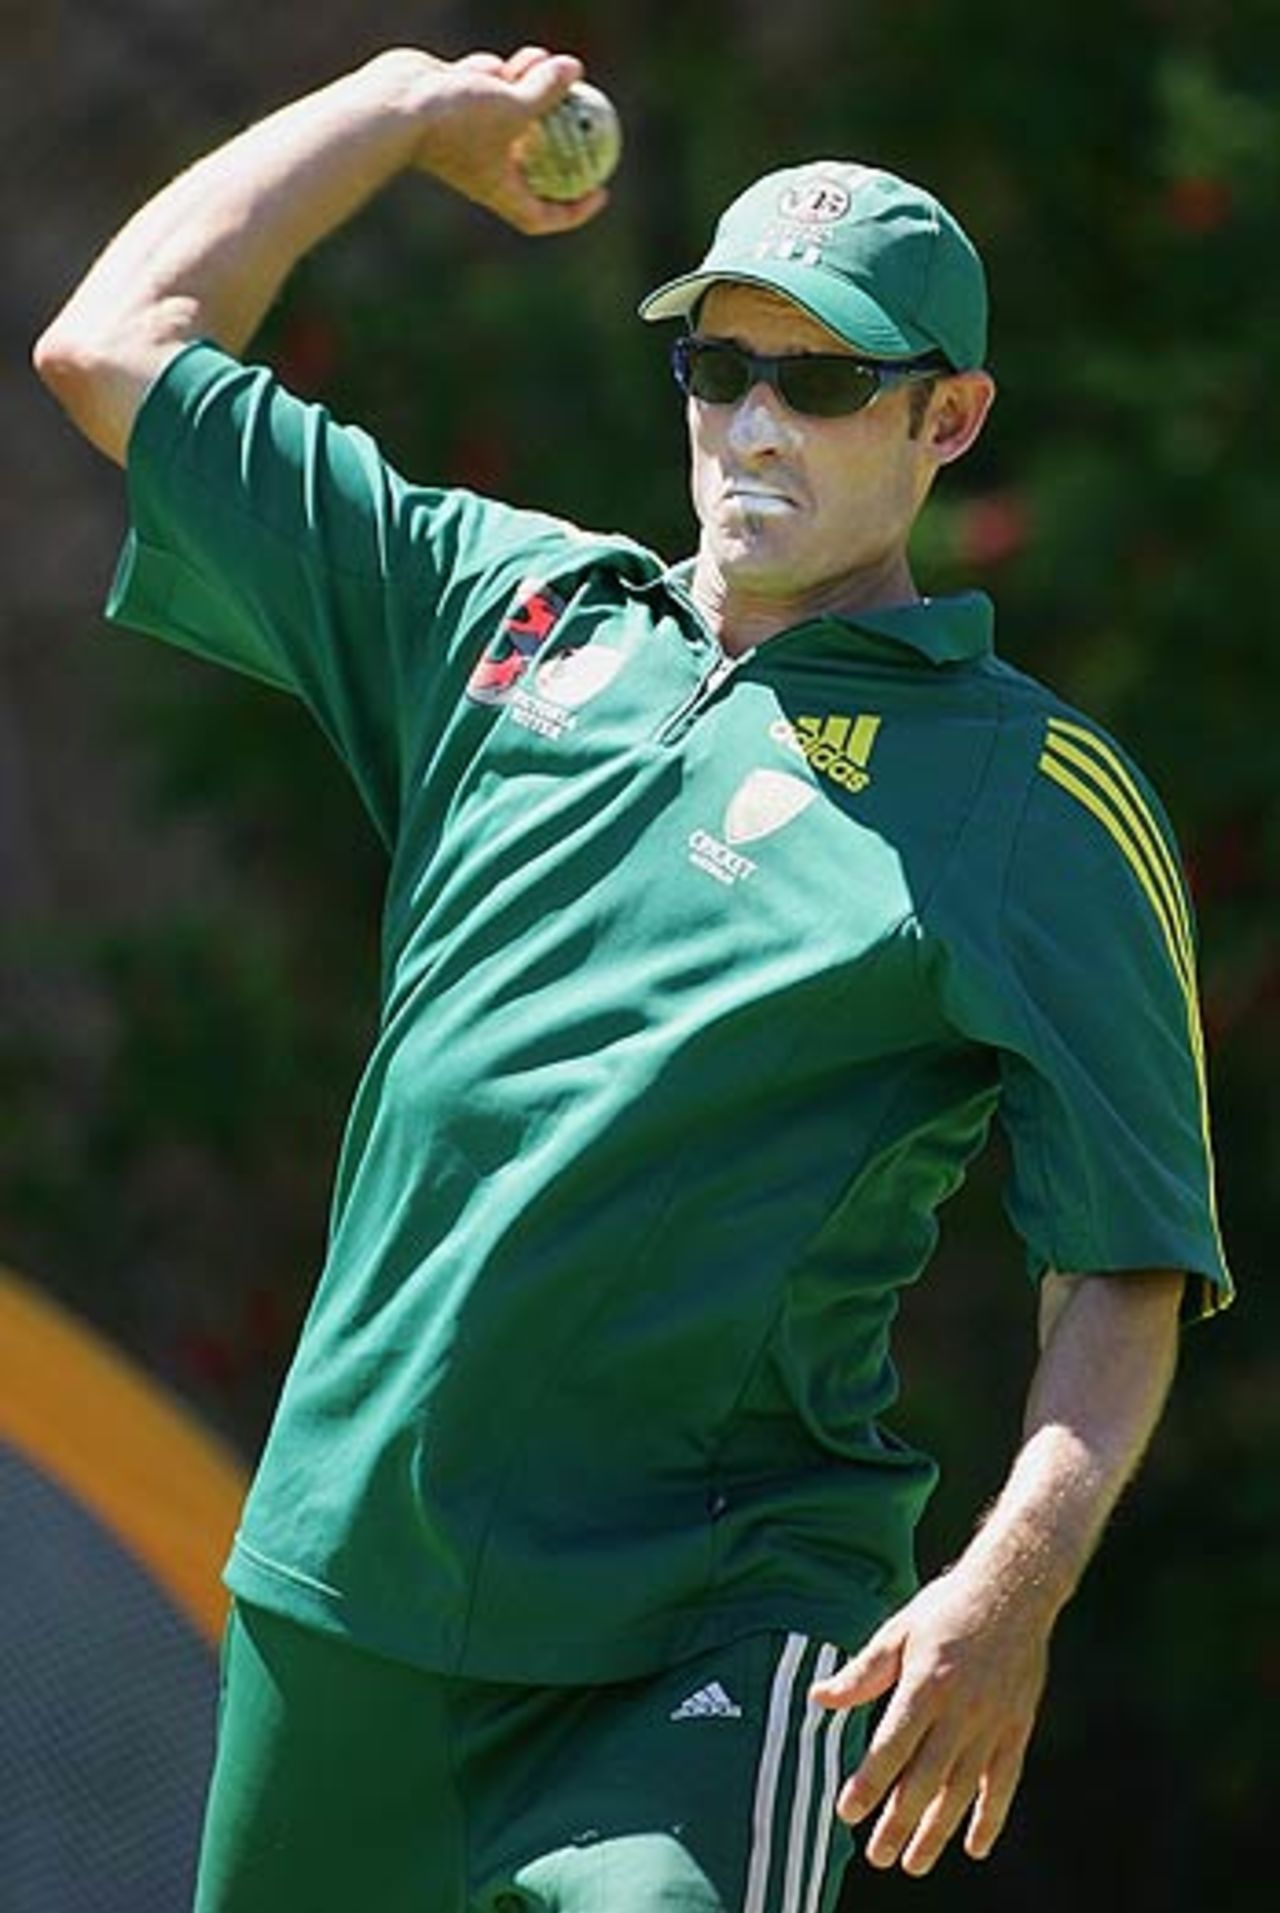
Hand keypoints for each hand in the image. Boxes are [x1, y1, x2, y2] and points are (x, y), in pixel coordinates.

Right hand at [407, 44, 608, 235]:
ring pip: (510, 112)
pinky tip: (499, 62)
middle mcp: (484, 165)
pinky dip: (497, 74)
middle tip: (585, 111)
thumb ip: (547, 91)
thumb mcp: (513, 106)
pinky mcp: (452, 104)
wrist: (396, 103)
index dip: (574, 211)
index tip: (600, 191)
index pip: (541, 214)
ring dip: (530, 85)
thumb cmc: (454, 119)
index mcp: (499, 187)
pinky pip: (484, 89)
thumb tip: (575, 69)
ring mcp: (467, 134)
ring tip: (542, 60)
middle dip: (559, 133)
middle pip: (532, 159)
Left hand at [810, 1564, 1051, 1875]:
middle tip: (877, 1856)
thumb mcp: (898, 1630)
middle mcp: (960, 1709)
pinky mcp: (1018, 1728)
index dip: (869, 1784)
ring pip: (962, 1790)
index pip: (891, 1747)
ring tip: (915, 1863)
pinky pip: (1004, 1783)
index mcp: (925, 1683)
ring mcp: (992, 1722)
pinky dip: (990, 1817)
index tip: (847, 1813)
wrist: (1014, 1589)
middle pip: (925, 1779)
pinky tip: (975, 1846)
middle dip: (898, 1822)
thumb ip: (862, 1672)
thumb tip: (819, 1699)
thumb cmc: (947, 1607)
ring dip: (938, 1831)